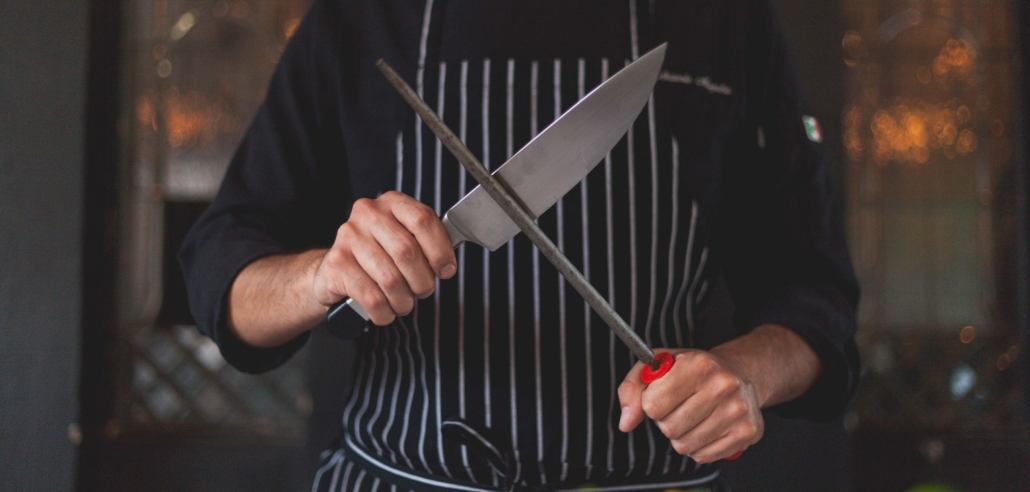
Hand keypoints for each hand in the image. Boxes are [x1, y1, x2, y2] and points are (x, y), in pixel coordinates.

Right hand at [312, 191, 456, 325]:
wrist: (338, 270)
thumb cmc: (380, 255)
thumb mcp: (405, 240)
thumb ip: (426, 244)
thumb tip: (447, 265)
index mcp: (392, 203)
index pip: (423, 220)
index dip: (440, 250)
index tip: (446, 270)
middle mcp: (368, 214)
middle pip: (407, 251)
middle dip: (422, 281)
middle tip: (423, 290)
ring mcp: (349, 237)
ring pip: (390, 279)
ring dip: (403, 301)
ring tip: (403, 303)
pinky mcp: (336, 264)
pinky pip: (372, 298)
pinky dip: (385, 312)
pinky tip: (385, 311)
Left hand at [617, 348, 763, 463]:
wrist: (740, 373)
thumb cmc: (693, 369)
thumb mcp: (658, 364)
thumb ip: (632, 388)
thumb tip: (626, 422)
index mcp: (698, 364)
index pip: (652, 405)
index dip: (650, 403)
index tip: (661, 394)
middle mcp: (722, 385)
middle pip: (668, 428)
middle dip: (666, 420)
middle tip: (679, 405)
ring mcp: (737, 410)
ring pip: (684, 446)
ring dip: (681, 435)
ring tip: (693, 415)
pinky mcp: (746, 432)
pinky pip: (702, 456)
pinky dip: (698, 447)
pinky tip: (707, 426)